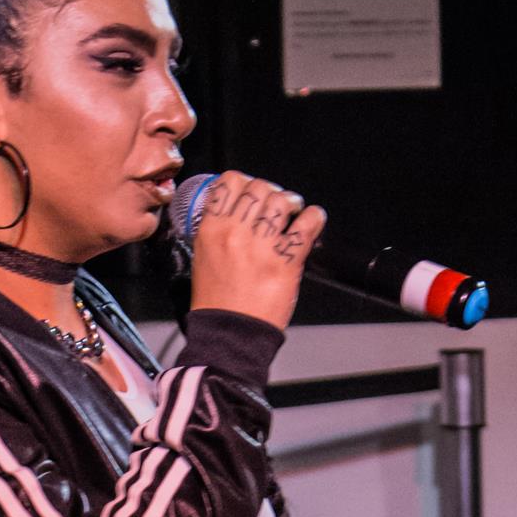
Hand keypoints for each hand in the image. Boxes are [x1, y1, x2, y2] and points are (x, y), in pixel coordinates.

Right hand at [189, 172, 326, 330]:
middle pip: (259, 186)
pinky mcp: (287, 261)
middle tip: (275, 204)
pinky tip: (312, 220)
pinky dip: (314, 218)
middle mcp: (236, 232)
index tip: (250, 190)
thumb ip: (217, 230)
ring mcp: (262, 246)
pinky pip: (307, 225)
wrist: (231, 335)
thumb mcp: (203, 258)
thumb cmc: (216, 303)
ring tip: (293, 212)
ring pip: (282, 200)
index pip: (229, 182)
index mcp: (211, 230)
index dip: (244, 181)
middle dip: (271, 191)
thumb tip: (233, 211)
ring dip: (291, 202)